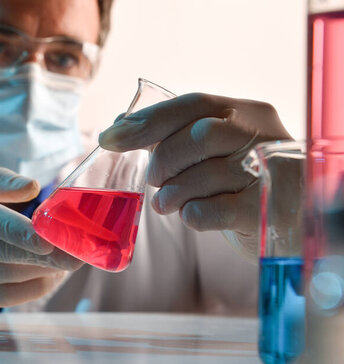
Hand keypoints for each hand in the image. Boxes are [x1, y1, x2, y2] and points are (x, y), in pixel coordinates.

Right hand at [0, 162, 83, 307]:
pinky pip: (10, 296)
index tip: (46, 239)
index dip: (19, 233)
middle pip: (7, 253)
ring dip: (48, 268)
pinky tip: (56, 272)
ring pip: (12, 275)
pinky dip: (38, 285)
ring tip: (75, 255)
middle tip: (81, 253)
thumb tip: (32, 187)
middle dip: (48, 255)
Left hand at [98, 93, 292, 256]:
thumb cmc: (241, 181)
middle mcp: (266, 136)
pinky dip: (193, 214)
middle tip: (155, 180)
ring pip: (207, 173)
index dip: (147, 121)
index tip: (110, 138)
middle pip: (200, 135)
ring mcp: (272, 173)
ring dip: (174, 192)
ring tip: (166, 203)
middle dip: (164, 160)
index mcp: (249, 112)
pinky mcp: (268, 211)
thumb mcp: (214, 151)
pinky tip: (191, 216)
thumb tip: (118, 127)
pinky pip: (217, 211)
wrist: (291, 221)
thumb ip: (173, 136)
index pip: (194, 104)